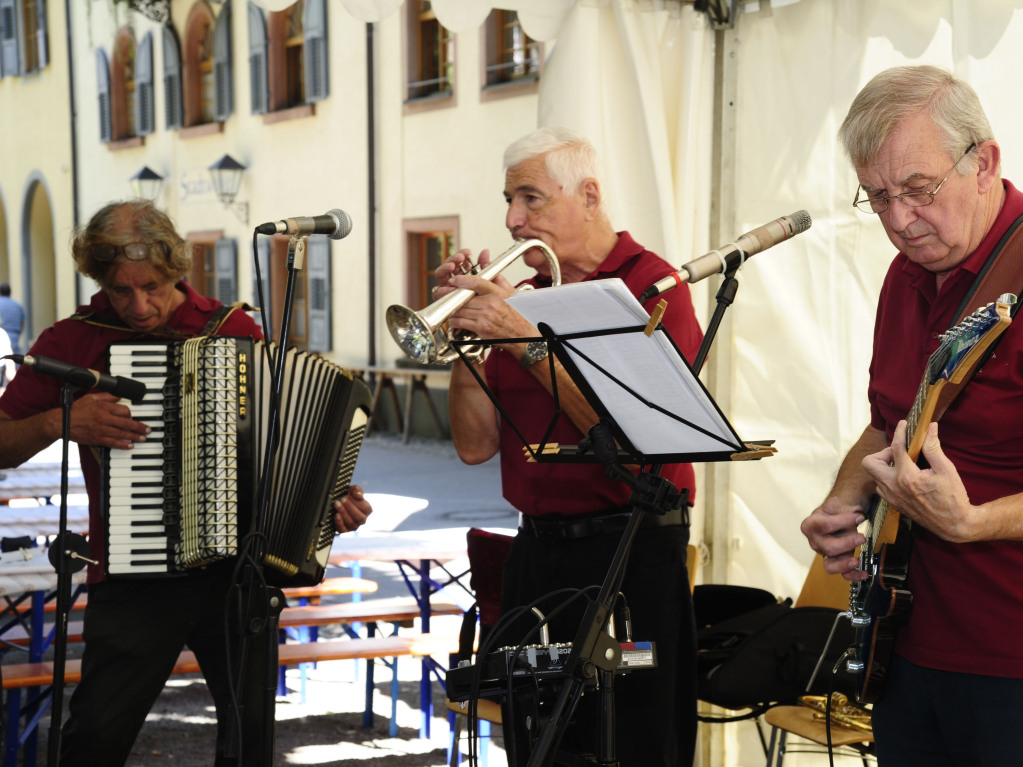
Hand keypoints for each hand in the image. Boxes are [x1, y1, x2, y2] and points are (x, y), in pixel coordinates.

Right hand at [69, 392, 150, 450]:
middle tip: (148, 430)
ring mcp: (101, 430)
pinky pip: (113, 443)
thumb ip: (107, 396)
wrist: (61, 422)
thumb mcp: (91, 398)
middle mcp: (104, 418)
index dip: (130, 414)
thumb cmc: (76, 410)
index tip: (132, 417)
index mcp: (103, 407)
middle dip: (139, 427)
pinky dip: (123, 445)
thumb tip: (119, 396)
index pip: (124, 410)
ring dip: (134, 436)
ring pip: (122, 434)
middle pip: (126, 423)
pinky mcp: (96, 439)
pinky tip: (130, 446)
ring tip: (143, 438)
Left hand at [333, 485, 371, 533]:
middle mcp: (362, 520)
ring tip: (337, 504)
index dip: (357, 503)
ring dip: (343, 513)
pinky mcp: (345, 530)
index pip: (366, 509)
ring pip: (351, 524)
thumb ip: (357, 490)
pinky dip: (339, 523)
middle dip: (349, 508)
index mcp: (367, 510)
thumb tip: (358, 496)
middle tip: (342, 499)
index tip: (347, 496)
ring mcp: (354, 526)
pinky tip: (336, 514)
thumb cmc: (348, 495)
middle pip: (360, 517)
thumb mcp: (353, 490)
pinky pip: (343, 530)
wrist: (338, 502)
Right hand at [432, 248, 491, 299]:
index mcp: (465, 273)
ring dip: (445, 269)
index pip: (460, 260)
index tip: (467, 253)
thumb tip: (485, 252)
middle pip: (449, 265)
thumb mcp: (491, 282)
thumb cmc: (490, 301)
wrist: (490, 317)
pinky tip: (447, 284)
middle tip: (460, 258)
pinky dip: (441, 286)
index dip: (462, 255)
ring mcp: (448, 288)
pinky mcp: (443, 298)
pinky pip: (438, 292)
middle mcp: (455, 279)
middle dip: (453, 260)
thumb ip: (487, 267)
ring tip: (451, 266)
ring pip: (442, 275)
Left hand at [446, 266, 531, 342]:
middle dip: (451, 295)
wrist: (524, 336)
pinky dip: (455, 321)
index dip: (462, 280)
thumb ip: (498, 278)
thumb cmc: (519, 315)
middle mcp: (490, 304)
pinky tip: (454, 319)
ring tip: (447, 306)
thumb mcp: (512, 293)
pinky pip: (461, 322)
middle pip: (464, 297)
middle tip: (442, 293)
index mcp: (498, 293)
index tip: (453, 280)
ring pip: (460, 309)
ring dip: (451, 308)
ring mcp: (485, 317)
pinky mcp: (481, 328)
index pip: (476, 282)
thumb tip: (487, 265)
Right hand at [800, 497, 866, 579]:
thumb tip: (857, 515)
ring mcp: (824, 554)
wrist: (834, 518)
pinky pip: (842, 574)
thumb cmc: (833, 512)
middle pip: (828, 547)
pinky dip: (853, 575)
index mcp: (810, 525)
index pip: (825, 525)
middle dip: (847, 543)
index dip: (843, 521)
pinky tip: (864, 573)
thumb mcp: (834, 504)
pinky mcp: (835, 563)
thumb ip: (844, 508)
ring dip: (844, 564)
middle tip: (861, 537)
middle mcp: (815, 542)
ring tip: (856, 561)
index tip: (860, 517)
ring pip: (830, 565)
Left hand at [863, 420, 975, 541]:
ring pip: (874, 476)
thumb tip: (930, 428)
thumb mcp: (946, 469)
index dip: (899, 432)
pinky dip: (887, 478)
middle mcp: (894, 487)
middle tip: (899, 452)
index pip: (895, 448)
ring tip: (903, 464)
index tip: (904, 424)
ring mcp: (891, 497)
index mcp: (907, 477)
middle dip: (881, 453)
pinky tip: (904, 477)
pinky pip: (881, 487)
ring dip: (884, 467)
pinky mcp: (893, 504)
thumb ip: (933, 448)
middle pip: (869, 462)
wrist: (954, 525)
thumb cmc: (953, 498)